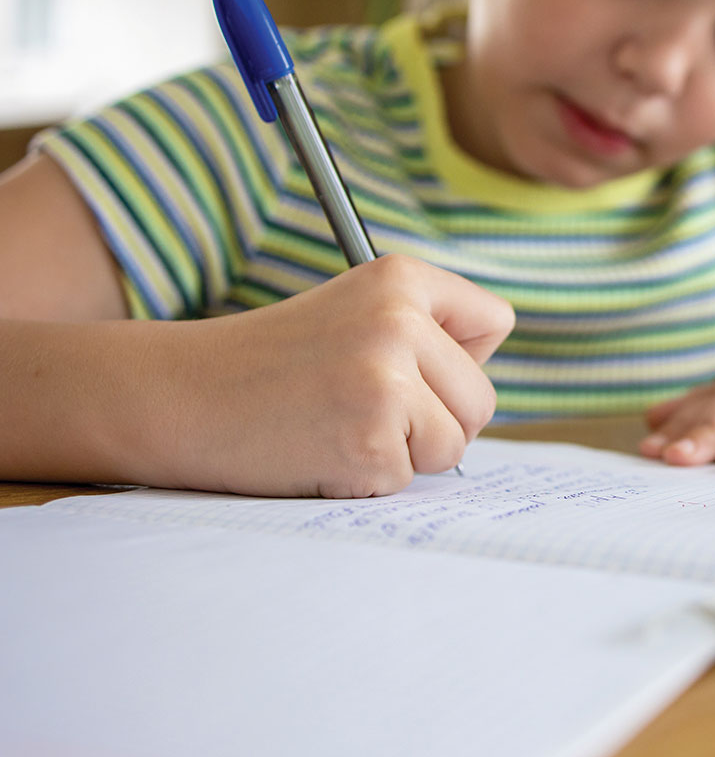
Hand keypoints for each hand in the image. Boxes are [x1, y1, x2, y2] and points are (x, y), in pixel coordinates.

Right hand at [157, 255, 512, 496]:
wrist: (179, 397)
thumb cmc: (274, 364)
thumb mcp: (356, 314)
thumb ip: (428, 335)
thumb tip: (485, 392)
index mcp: (401, 276)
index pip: (493, 322)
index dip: (457, 358)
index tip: (407, 366)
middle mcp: (400, 319)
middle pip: (483, 397)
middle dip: (437, 419)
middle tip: (363, 408)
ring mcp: (386, 380)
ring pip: (454, 443)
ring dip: (404, 453)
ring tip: (340, 426)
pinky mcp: (371, 439)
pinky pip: (408, 479)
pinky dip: (368, 479)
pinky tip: (319, 450)